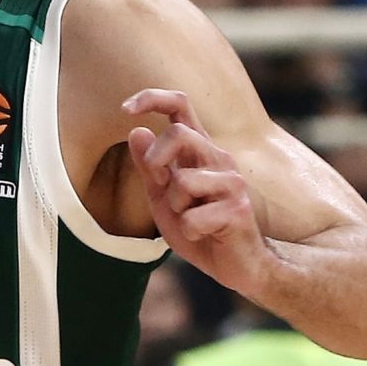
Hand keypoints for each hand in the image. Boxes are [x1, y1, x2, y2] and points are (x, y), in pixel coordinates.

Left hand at [125, 89, 271, 296]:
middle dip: (156, 161)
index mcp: (200, 151)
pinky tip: (206, 236)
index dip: (152, 98)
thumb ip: (150, 169)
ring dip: (176, 209)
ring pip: (183, 181)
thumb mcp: (164, 199)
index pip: (180, 106)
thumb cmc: (202, 230)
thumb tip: (136, 131)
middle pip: (179, 133)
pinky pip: (192, 218)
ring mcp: (232, 182)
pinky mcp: (238, 209)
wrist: (240, 266)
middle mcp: (219, 158)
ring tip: (191, 221)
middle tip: (161, 186)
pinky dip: (190, 233)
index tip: (125, 108)